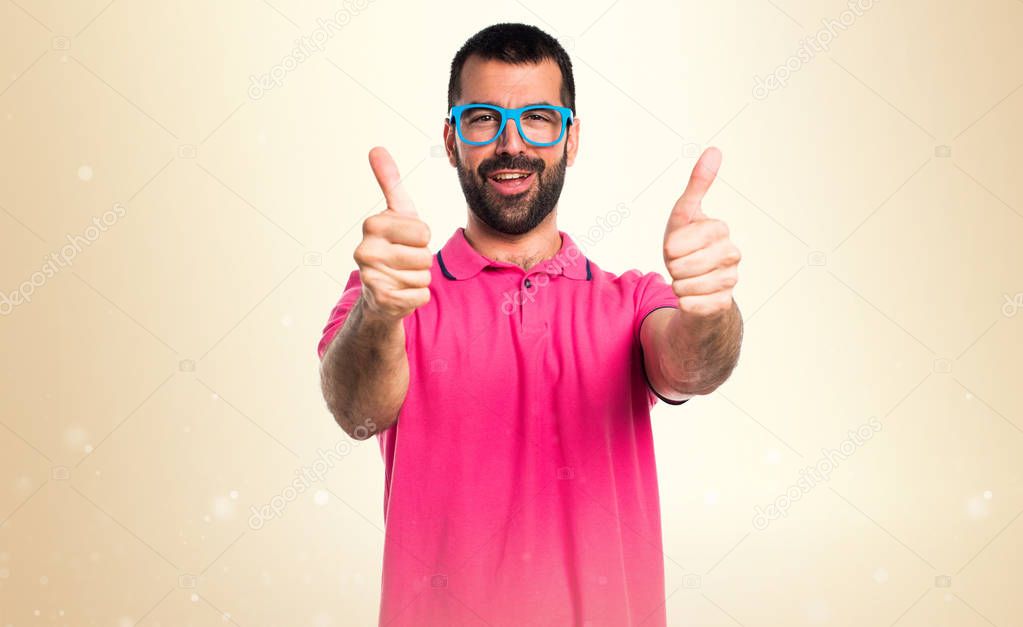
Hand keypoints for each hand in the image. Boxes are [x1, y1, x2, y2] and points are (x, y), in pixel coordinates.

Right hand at [353, 146, 432, 322]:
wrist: (380, 291)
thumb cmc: (393, 246)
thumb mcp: (396, 212)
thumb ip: (389, 181)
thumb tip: (376, 148)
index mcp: (372, 225)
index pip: (423, 231)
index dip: (421, 238)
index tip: (405, 240)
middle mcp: (365, 251)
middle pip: (425, 254)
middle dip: (421, 259)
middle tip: (404, 260)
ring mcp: (371, 277)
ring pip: (424, 276)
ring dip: (419, 278)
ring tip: (401, 275)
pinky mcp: (382, 301)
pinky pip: (421, 295)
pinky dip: (417, 296)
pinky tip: (401, 293)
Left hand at [662, 147, 740, 319]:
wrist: (695, 286)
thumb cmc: (687, 246)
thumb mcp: (684, 215)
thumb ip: (698, 184)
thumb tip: (715, 149)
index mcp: (721, 229)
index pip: (677, 242)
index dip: (670, 247)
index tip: (676, 247)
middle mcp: (732, 254)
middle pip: (681, 265)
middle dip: (672, 267)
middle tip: (681, 264)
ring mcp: (731, 280)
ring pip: (684, 287)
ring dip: (677, 285)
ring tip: (686, 279)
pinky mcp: (724, 304)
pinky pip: (690, 305)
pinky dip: (683, 303)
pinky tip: (692, 296)